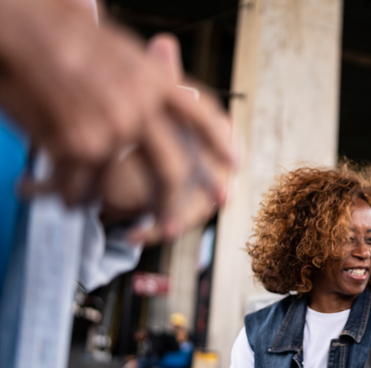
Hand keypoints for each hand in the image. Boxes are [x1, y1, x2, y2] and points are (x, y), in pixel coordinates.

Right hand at [0, 0, 235, 240]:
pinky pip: (81, 186)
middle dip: (171, 206)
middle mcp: (144, 108)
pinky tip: (64, 199)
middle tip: (170, 226)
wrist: (26, 30)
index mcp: (157, 81)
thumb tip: (168, 59)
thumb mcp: (122, 48)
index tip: (235, 163)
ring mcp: (114, 129)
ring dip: (108, 206)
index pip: (201, 117)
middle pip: (171, 170)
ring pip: (120, 187)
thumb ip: (148, 68)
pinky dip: (71, 196)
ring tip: (90, 207)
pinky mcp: (80, 145)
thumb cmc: (68, 34)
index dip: (220, 142)